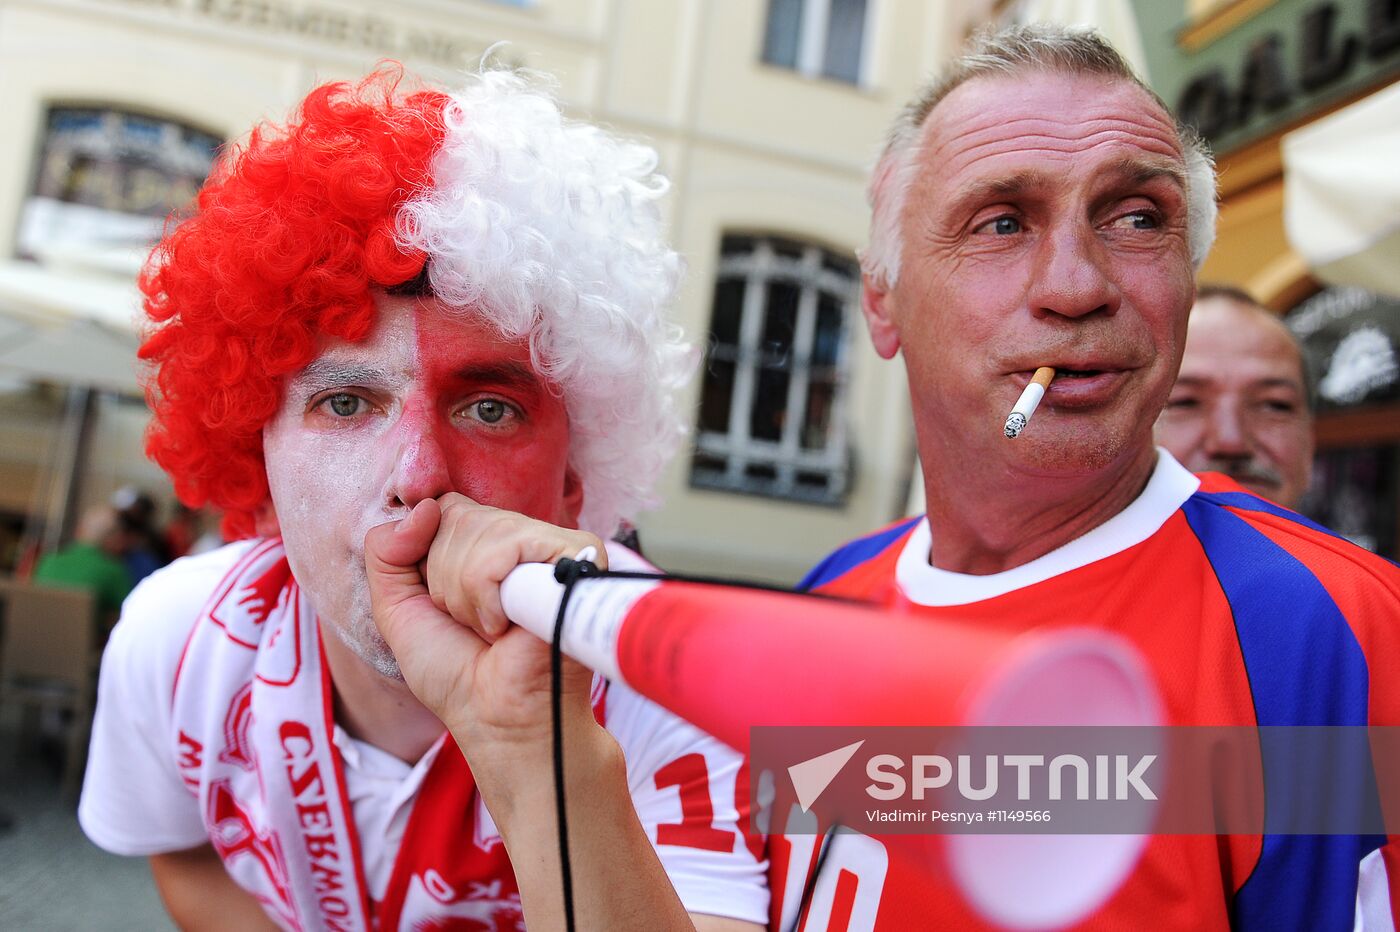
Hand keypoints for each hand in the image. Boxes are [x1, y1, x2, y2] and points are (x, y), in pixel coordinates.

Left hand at [363, 494, 606, 757]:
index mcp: (487, 541)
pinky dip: (487, 596)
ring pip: (478, 532)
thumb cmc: (457, 672)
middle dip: (446, 581)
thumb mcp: (397, 607)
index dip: (429, 556)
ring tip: (494, 630)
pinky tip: (507, 627)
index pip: (444, 506)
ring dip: (466, 595)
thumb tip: (424, 505)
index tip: (443, 604)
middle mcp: (522, 537)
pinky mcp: (573, 557)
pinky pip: (501, 551)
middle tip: (474, 625)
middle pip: (457, 516)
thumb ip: (386, 550)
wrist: (496, 717)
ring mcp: (550, 545)